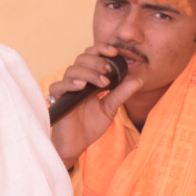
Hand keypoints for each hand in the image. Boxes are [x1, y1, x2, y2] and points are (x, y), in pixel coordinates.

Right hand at [46, 46, 143, 167]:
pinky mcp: (57, 101)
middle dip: (96, 61)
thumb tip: (138, 80)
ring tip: (101, 82)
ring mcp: (66, 91)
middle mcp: (77, 82)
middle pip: (81, 59)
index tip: (115, 52)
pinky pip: (57, 87)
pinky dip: (68, 84)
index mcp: (89, 80)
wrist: (77, 145)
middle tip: (108, 70)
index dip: (101, 49)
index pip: (92, 56)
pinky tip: (80, 87)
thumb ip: (121, 93)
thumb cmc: (90, 127)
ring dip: (88, 72)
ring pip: (72, 70)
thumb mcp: (110, 108)